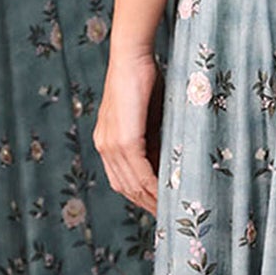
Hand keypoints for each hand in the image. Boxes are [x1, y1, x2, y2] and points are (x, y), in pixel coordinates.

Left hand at [95, 46, 162, 212]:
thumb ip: (151, 139)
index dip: (139, 196)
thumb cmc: (143, 80)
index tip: (158, 206)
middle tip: (168, 217)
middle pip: (125, 187)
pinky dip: (152, 185)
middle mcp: (105, 145)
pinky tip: (165, 193)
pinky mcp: (125, 138)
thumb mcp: (147, 116)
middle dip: (146, 204)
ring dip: (151, 199)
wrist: (131, 56)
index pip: (121, 179)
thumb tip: (165, 162)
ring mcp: (112, 143)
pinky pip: (139, 170)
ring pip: (132, 182)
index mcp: (106, 140)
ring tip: (170, 210)